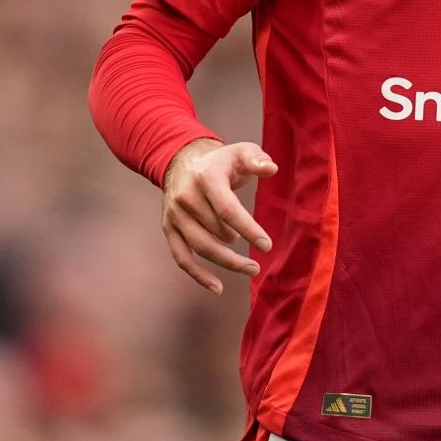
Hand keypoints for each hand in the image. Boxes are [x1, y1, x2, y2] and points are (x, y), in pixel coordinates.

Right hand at [161, 138, 277, 294]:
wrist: (183, 162)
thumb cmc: (221, 161)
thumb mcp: (241, 151)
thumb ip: (257, 159)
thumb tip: (271, 168)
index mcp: (206, 179)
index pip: (228, 210)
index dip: (249, 230)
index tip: (267, 246)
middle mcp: (186, 198)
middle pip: (216, 231)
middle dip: (240, 244)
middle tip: (260, 254)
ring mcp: (175, 215)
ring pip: (202, 247)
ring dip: (227, 262)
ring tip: (251, 268)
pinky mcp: (169, 228)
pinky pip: (182, 257)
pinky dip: (199, 275)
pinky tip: (218, 288)